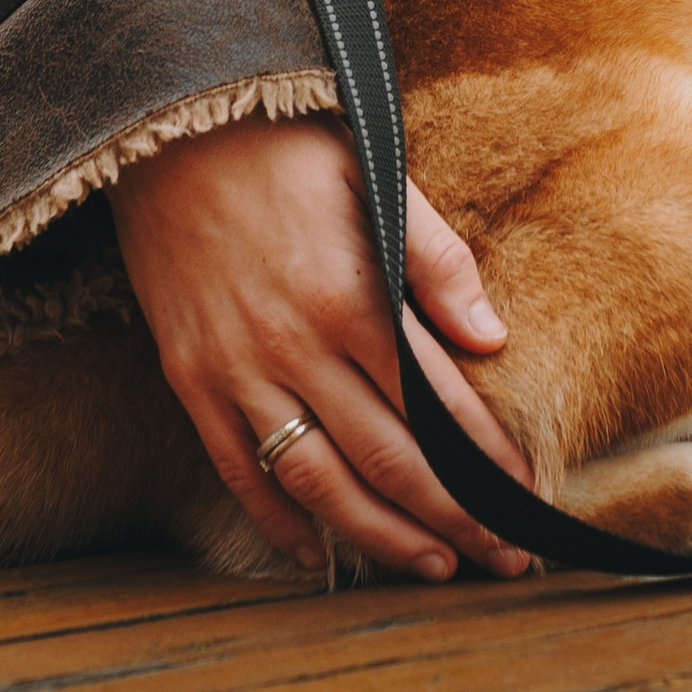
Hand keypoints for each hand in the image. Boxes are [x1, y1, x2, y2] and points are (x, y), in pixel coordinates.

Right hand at [111, 114, 534, 582]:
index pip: (436, 403)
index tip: (523, 500)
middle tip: (502, 557)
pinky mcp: (190, 380)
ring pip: (319, 483)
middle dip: (454, 517)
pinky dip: (280, 524)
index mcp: (352, 294)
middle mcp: (295, 345)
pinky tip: (319, 555)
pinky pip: (238, 473)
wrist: (167, 126)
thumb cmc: (286, 146)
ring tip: (435, 566)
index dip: (485, 461)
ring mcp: (237, 370)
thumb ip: (437, 262)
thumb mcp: (378, 175)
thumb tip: (493, 339)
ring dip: (382, 537)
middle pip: (388, 459)